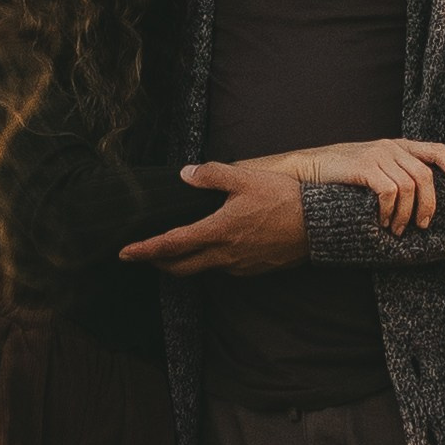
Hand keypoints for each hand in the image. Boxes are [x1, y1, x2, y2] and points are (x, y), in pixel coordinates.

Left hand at [119, 164, 308, 275]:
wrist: (319, 226)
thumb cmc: (283, 200)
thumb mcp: (246, 179)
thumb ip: (213, 175)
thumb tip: (186, 174)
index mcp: (218, 232)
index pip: (171, 246)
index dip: (145, 250)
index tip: (125, 253)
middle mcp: (224, 255)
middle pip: (180, 267)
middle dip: (157, 263)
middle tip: (144, 254)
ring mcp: (239, 266)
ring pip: (201, 269)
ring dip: (183, 262)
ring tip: (175, 249)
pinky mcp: (253, 270)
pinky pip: (222, 269)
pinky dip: (208, 261)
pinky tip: (213, 246)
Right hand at [284, 136, 444, 232]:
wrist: (308, 169)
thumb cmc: (343, 175)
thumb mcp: (375, 168)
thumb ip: (397, 173)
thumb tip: (424, 200)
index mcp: (399, 146)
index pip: (438, 150)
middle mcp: (391, 147)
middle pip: (426, 176)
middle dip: (428, 205)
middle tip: (421, 226)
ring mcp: (377, 155)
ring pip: (409, 187)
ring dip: (405, 215)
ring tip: (396, 229)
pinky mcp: (364, 167)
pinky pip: (389, 191)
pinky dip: (389, 211)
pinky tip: (382, 221)